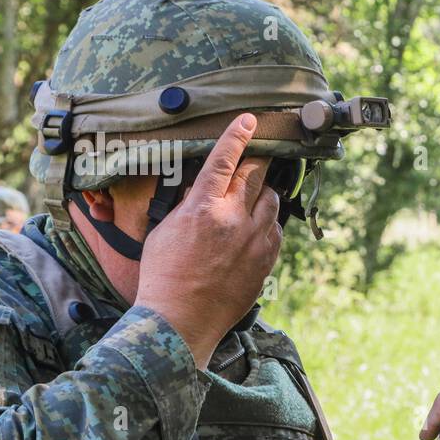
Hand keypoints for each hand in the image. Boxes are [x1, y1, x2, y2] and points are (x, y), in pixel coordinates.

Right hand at [135, 113, 280, 368]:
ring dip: (262, 193)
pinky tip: (254, 227)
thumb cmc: (163, 275)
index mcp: (204, 208)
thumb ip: (187, 204)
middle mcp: (234, 220)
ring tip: (251, 197)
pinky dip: (267, 222)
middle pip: (256, 175)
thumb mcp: (165, 230)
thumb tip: (202, 185)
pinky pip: (276, 229)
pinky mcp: (267, 261)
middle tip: (257, 153)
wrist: (181, 320)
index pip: (224, 160)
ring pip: (271, 201)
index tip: (250, 119)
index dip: (238, 136)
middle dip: (257, 160)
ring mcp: (255, 241)